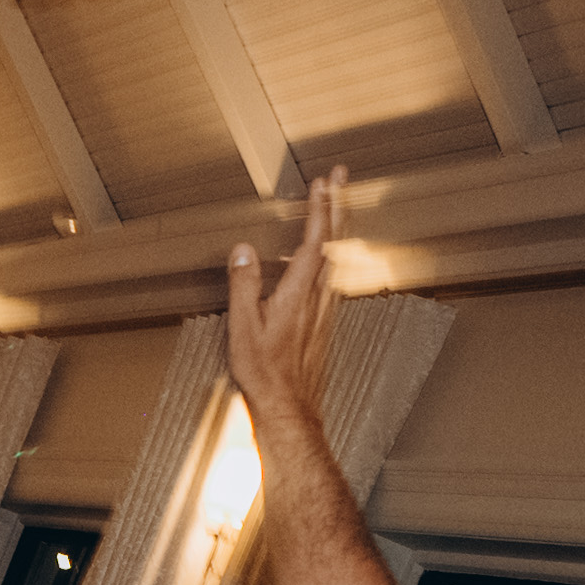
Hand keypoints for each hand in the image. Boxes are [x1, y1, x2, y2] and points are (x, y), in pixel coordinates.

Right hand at [222, 165, 347, 427]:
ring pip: (337, 255)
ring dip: (337, 224)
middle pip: (334, 240)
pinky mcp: (325, 318)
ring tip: (336, 203)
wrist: (289, 406)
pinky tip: (325, 252)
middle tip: (341, 177)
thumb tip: (244, 250)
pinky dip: (332, 250)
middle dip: (337, 205)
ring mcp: (326, 307)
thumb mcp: (243, 327)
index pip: (314, 240)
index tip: (323, 182)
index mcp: (300, 292)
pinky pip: (333, 273)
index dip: (320, 208)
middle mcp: (320, 296)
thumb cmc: (265, 372)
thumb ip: (244, 285)